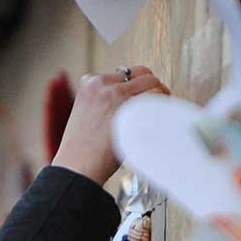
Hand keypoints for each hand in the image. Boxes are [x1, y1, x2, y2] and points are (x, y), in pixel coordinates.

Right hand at [51, 65, 168, 186]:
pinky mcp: (130, 108)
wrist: (78, 168)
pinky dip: (163, 106)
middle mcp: (103, 85)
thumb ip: (103, 104)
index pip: (121, 74)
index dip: (134, 85)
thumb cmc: (82, 152)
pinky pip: (156, 98)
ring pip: (151, 82)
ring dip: (160, 94)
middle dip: (151, 86)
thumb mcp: (85, 116)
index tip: (140, 96)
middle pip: (140, 73)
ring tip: (163, 108)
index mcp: (89, 83)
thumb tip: (128, 103)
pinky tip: (163, 117)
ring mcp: (117, 95)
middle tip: (158, 100)